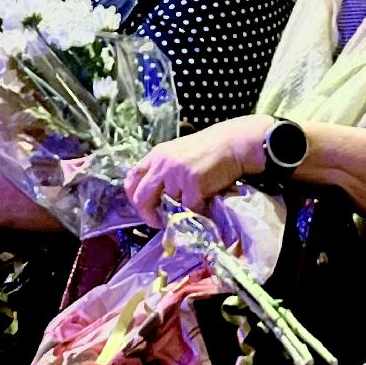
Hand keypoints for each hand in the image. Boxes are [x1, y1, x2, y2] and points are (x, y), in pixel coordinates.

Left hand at [125, 115, 268, 221]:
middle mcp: (162, 164)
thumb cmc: (210, 149)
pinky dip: (198, 210)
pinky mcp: (193, 183)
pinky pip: (189, 207)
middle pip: (141, 197)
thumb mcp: (179, 153)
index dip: (133, 197)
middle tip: (158, 222)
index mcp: (156, 155)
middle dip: (148, 215)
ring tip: (193, 204)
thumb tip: (157, 196)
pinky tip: (206, 203)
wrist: (233, 143)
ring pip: (169, 204)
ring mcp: (176, 174)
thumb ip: (164, 169)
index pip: (131, 178)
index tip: (143, 207)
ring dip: (180, 209)